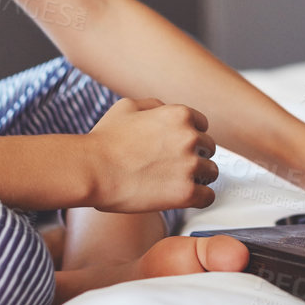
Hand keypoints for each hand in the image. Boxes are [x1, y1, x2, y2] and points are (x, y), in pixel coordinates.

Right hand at [83, 96, 220, 213]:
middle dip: (195, 156)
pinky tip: (186, 198)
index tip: (182, 147)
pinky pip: (208, 196)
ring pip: (211, 172)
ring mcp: (190, 165)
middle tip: (176, 166)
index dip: (191, 137)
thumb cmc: (104, 141)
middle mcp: (190, 137)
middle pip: (208, 148)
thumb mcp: (127, 106)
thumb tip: (165, 110)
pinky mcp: (186, 192)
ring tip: (178, 183)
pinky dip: (199, 198)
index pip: (202, 125)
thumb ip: (154, 105)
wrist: (92, 170)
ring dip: (198, 177)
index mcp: (179, 115)